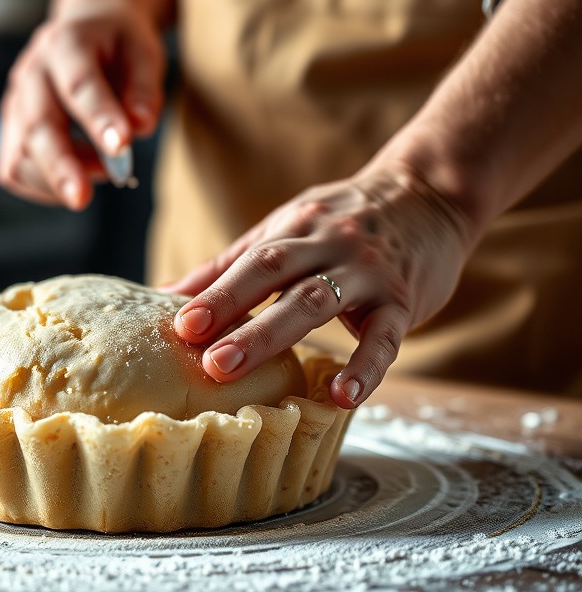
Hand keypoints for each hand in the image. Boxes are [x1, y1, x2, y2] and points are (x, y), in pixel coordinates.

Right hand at [0, 0, 164, 209]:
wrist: (88, 27)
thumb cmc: (117, 44)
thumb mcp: (143, 52)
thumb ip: (144, 89)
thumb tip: (140, 125)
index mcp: (66, 43)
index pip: (78, 84)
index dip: (99, 117)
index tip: (121, 147)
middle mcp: (32, 72)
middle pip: (36, 125)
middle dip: (59, 166)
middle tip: (82, 198)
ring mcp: (16, 102)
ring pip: (20, 155)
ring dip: (57, 178)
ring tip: (104, 172)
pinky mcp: (12, 129)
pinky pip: (15, 169)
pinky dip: (45, 186)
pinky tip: (80, 175)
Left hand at [168, 164, 477, 407]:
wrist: (430, 194)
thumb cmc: (342, 220)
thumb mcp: (285, 229)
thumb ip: (228, 265)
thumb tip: (162, 294)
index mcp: (295, 229)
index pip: (251, 261)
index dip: (217, 293)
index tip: (181, 326)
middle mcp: (329, 246)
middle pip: (278, 277)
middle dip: (238, 316)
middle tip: (205, 358)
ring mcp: (368, 274)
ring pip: (318, 303)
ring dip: (275, 337)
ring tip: (243, 373)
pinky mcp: (404, 303)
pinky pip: (385, 339)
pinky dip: (364, 369)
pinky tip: (341, 396)